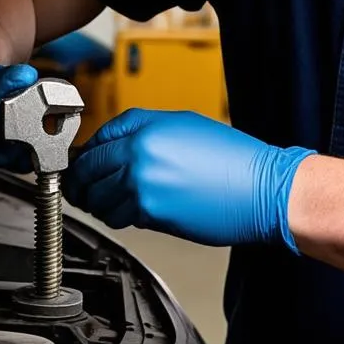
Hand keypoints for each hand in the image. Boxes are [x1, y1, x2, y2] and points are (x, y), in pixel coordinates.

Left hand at [67, 109, 315, 249]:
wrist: (261, 188)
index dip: (85, 154)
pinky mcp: (149, 212)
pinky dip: (120, 217)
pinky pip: (118, 217)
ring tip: (111, 203)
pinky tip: (133, 213)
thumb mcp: (185, 126)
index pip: (97, 138)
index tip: (83, 164)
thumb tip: (115, 147)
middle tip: (82, 190)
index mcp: (148, 127)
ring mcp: (141, 183)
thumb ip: (145, 132)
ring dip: (99, 203)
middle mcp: (139, 152)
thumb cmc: (233, 160)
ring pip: (97, 198)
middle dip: (81, 182)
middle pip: (87, 169)